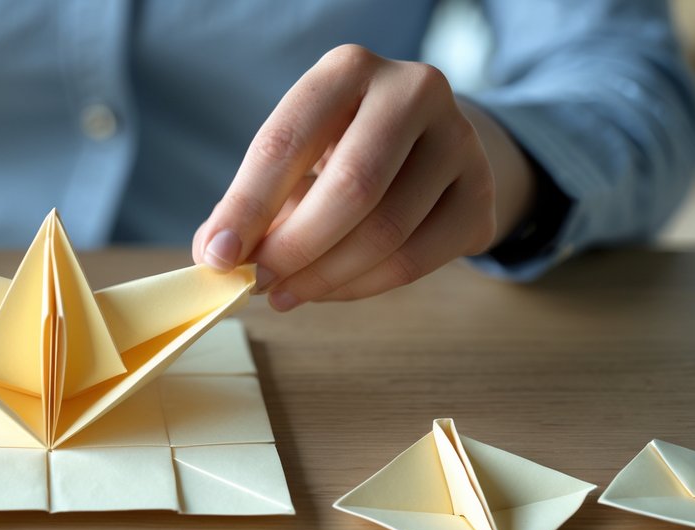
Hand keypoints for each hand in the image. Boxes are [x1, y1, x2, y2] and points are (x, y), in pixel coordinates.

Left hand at [193, 44, 534, 309]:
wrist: (422, 148)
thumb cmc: (335, 154)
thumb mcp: (289, 162)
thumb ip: (247, 207)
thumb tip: (214, 256)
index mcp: (347, 70)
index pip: (287, 141)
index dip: (247, 206)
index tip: (218, 256)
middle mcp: (412, 91)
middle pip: (352, 187)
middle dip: (294, 248)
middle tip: (257, 284)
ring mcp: (458, 140)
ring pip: (387, 231)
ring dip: (325, 277)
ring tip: (286, 294)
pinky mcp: (480, 193)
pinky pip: (418, 259)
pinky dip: (363, 287)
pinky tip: (330, 291)